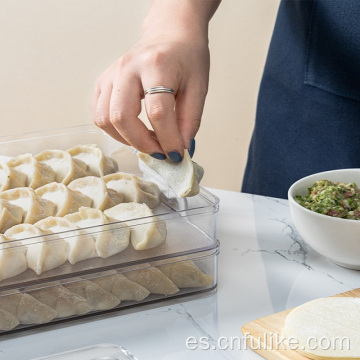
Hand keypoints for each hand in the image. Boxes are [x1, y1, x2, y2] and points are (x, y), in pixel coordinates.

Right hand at [92, 0, 219, 161]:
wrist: (170, 34)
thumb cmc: (186, 57)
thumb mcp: (198, 87)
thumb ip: (189, 120)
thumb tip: (179, 149)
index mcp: (156, 64)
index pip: (157, 112)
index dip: (168, 139)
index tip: (177, 154)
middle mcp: (127, 67)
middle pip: (122, 117)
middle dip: (143, 144)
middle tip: (161, 152)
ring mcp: (111, 73)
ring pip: (105, 119)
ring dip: (127, 140)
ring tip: (149, 141)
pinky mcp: (103, 82)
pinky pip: (99, 114)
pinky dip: (115, 130)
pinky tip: (134, 131)